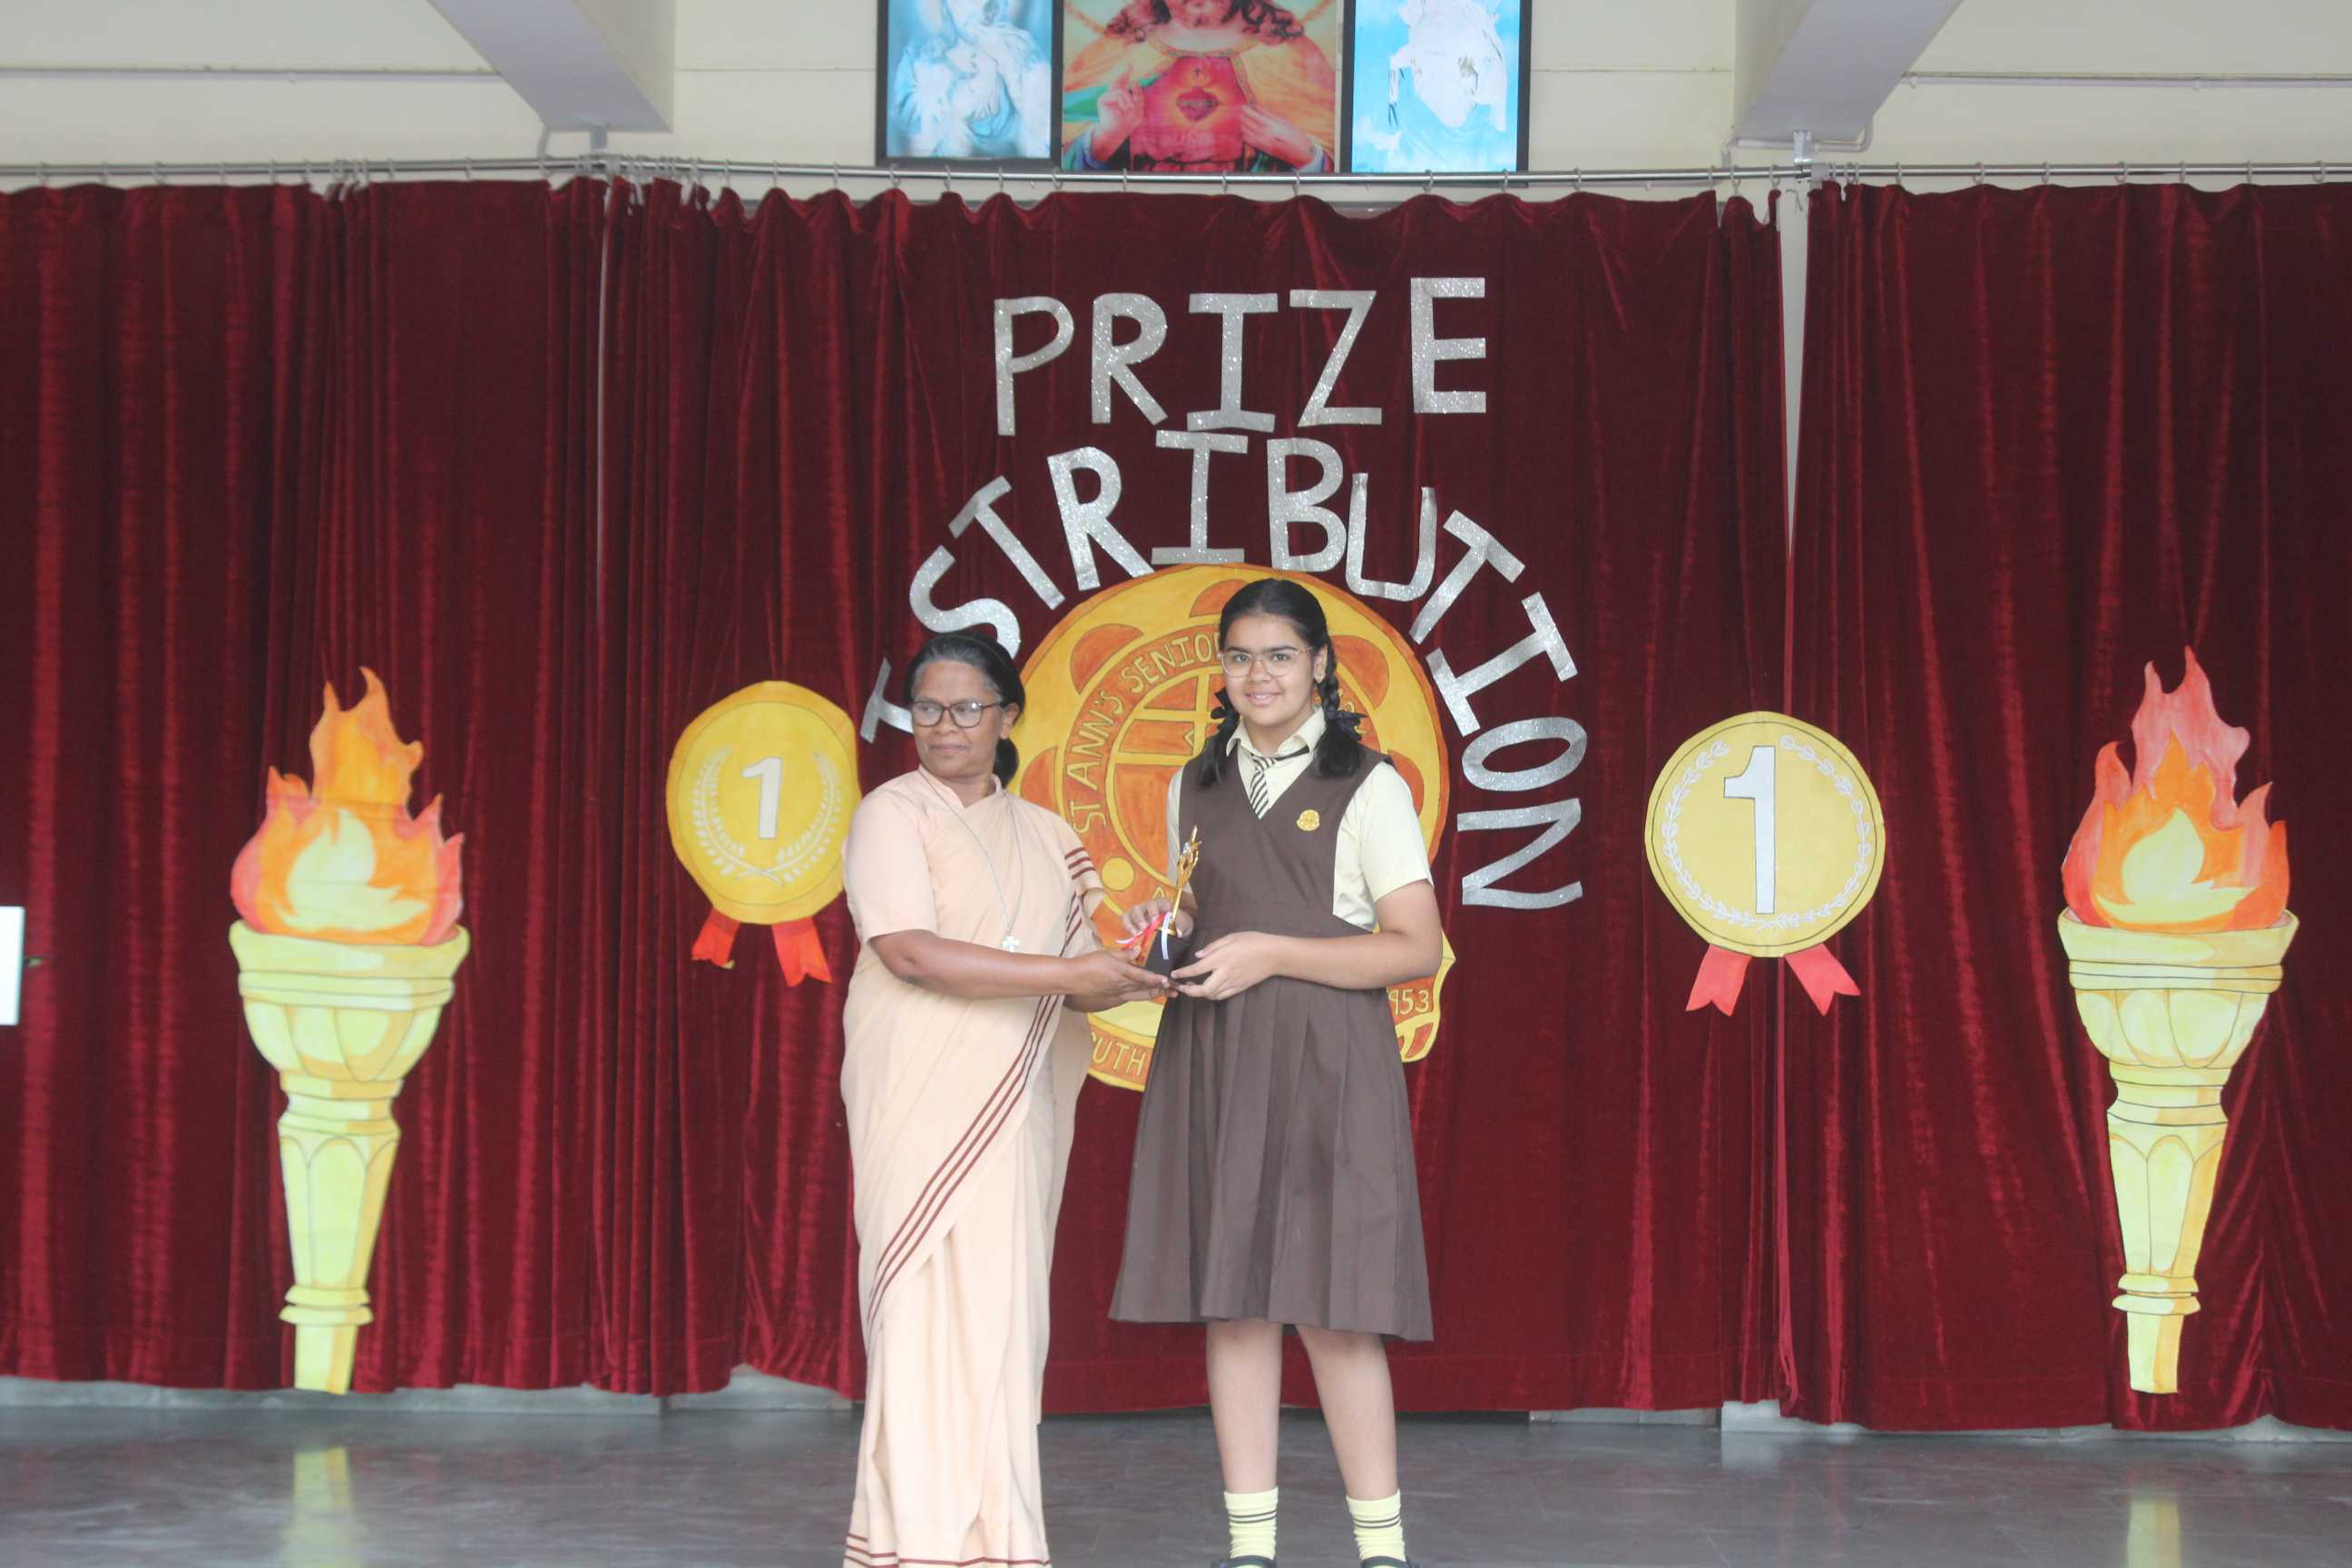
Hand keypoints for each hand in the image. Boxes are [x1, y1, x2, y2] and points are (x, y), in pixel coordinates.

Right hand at [1064, 946, 1168, 1003]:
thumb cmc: (1088, 963)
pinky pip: (1130, 997)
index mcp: (1122, 972)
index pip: (1143, 977)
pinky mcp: (1112, 997)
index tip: (1167, 981)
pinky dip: (1140, 996)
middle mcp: (1123, 985)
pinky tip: (1145, 994)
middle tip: (1174, 991)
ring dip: (1153, 994)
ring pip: (1139, 994)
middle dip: (1160, 990)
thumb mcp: (1107, 954)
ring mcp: (1118, 992)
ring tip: (1165, 994)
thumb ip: (1124, 954)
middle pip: (1145, 988)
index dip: (1155, 979)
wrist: (1073, 979)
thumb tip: (1139, 949)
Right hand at [1092, 71, 1140, 156]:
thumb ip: (1138, 95)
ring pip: (1121, 91)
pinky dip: (1122, 103)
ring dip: (1127, 100)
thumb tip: (1134, 81)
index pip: (1123, 83)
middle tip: (1130, 65)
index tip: (1129, 66)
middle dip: (1124, 72)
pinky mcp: (1102, 99)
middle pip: (1118, 80)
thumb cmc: (1127, 122)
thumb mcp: (1138, 108)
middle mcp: (1114, 95)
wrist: (1116, 132)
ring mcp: (1108, 97)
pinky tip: (1120, 110)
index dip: (1125, 74)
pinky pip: (1117, 95)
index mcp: (1122, 97)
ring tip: (1128, 108)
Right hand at [1121, 898, 1194, 940]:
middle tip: (1144, 928)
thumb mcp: (1184, 923)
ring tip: (1136, 933)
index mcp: (1161, 904)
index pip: (1155, 903)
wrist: (1177, 930)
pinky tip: (1133, 935)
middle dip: (1139, 918)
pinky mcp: (1135, 921)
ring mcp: (1141, 913)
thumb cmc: (1180, 924)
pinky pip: (1126, 920)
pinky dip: (1127, 926)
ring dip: (1132, 923)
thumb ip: (1181, 925)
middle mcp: (1149, 906)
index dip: (1153, 911)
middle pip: (1139, 907)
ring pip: (1131, 913)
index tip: (1154, 921)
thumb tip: (1177, 932)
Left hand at [1173, 931, 1287, 1000]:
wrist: (1274, 955)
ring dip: (1200, 993)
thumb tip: (1198, 956)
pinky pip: (1222, 996)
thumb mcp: (1231, 937)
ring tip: (1194, 986)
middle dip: (1189, 991)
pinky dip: (1212, 995)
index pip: (1197, 969)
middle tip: (1182, 986)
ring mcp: (1233, 982)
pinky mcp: (1240, 988)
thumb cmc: (1253, 941)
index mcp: (1221, 958)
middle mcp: (1225, 973)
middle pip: (1203, 990)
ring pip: (1212, 995)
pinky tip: (1209, 989)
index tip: (1174, 973)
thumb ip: (1212, 947)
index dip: (1183, 973)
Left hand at [1238, 106, 1315, 167]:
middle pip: (1247, 123)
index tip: (1243, 105)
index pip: (1253, 115)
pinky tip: (1245, 130)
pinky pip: (1249, 141)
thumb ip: (1269, 114)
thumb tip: (1258, 107)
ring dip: (1242, 124)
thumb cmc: (1295, 135)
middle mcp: (1264, 134)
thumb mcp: (1284, 121)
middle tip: (1239, 110)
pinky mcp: (1262, 149)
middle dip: (1242, 116)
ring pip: (1246, 132)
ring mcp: (1261, 142)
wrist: (1300, 153)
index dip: (1246, 110)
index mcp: (1270, 125)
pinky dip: (1245, 134)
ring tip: (1242, 118)